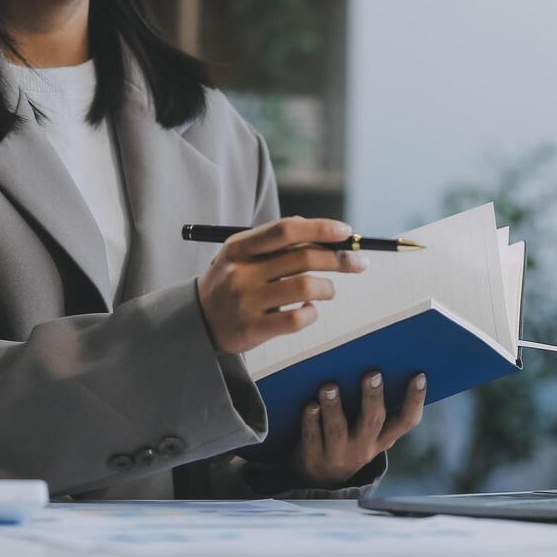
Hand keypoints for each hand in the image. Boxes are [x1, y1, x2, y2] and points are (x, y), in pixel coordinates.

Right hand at [195, 216, 367, 354]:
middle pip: (303, 258)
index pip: (286, 230)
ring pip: (305, 288)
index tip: (346, 231)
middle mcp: (242, 272)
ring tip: (328, 290)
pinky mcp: (254, 328)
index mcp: (239, 247)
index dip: (320, 228)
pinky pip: (297, 318)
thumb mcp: (241, 254)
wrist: (197, 320)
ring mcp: (247, 301)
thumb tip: (318, 229)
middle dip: (339, 258)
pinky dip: (311, 312)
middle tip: (359, 262)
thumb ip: (274, 241)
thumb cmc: (230, 281)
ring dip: (327, 288)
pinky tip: (308, 309)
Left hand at [293, 370, 426, 487]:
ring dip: (334, 407)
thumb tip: (373, 364)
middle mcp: (364, 448)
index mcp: (383, 438)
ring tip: (329, 386)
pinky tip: (310, 405)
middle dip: (372, 397)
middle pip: (372, 421)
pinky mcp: (314, 457)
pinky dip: (311, 420)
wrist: (321, 478)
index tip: (419, 376)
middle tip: (372, 373)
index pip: (406, 421)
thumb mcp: (367, 432)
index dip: (415, 400)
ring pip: (338, 430)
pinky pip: (313, 437)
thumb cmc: (348, 439)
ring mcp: (339, 454)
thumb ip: (371, 407)